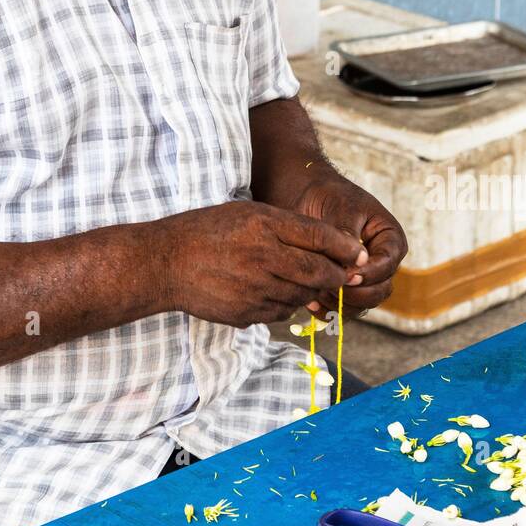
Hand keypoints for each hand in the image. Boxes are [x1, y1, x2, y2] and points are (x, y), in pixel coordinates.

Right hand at [160, 200, 364, 329]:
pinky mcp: (246, 313)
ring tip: (302, 281)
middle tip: (344, 275)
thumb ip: (287, 227)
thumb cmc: (208, 231)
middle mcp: (262, 257)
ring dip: (310, 291)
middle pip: (318, 272)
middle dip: (337, 276)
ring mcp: (254, 289)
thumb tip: (330, 247)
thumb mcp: (248, 212)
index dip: (346, 248)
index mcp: (264, 225)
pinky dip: (286, 304)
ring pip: (302, 296)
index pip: (320, 237)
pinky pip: (281, 312)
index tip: (360, 254)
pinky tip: (273, 292)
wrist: (166, 263)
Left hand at [293, 176, 407, 317]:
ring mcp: (364, 278)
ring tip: (318, 292)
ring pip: (362, 305)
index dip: (370, 274)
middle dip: (357, 294)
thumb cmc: (331, 197)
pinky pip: (342, 310)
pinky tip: (311, 303)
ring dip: (341, 304)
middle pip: (380, 291)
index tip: (348, 274)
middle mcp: (381, 263)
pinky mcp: (345, 288)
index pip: (388, 265)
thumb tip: (355, 261)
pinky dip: (328, 311)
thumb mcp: (343, 208)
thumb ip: (348, 234)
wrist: (308, 198)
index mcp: (390, 240)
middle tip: (332, 286)